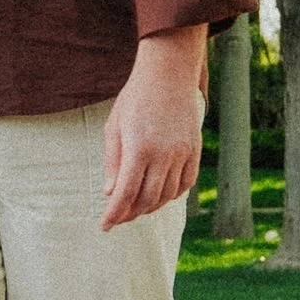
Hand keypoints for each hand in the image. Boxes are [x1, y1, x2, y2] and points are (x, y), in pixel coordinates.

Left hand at [102, 29, 204, 228]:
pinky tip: (159, 196)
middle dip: (130, 214)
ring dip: (150, 207)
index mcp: (139, 149)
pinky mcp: (195, 150)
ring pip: (167, 195)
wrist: (168, 73)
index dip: (114, 214)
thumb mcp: (114, 127)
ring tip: (136, 208)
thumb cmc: (135, 98)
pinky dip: (171, 195)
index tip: (105, 225)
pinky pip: (186, 184)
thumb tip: (110, 194)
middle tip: (118, 218)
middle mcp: (164, 155)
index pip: (125, 193)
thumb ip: (113, 162)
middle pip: (146, 199)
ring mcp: (182, 153)